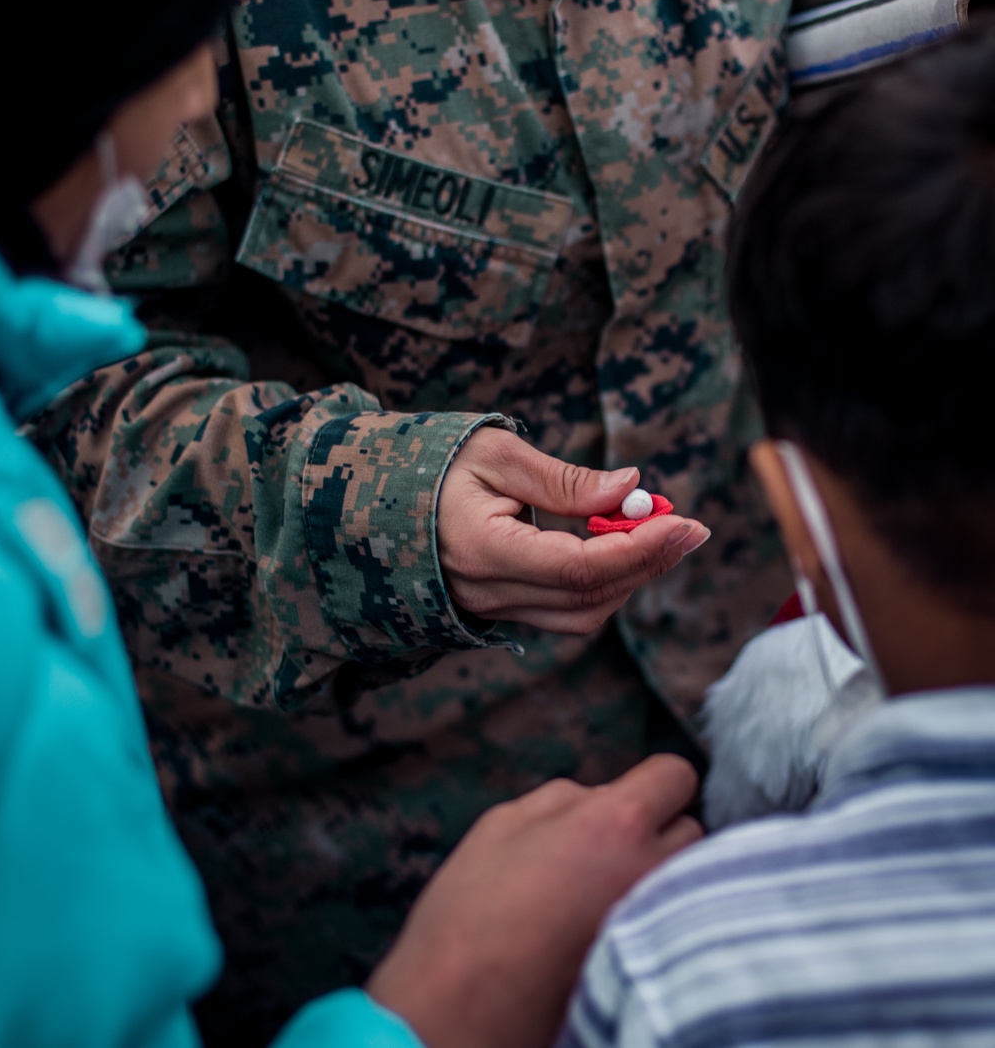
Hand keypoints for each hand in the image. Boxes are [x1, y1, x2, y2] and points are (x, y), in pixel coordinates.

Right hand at [368, 755, 702, 1047]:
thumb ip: (563, 799)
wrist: (462, 1011)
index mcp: (616, 823)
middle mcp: (652, 872)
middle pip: (692, 830)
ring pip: (689, 881)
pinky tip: (608, 928)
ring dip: (662, 875)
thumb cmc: (471, 914)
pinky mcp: (653, 969)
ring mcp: (657, 925)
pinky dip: (651, 919)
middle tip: (613, 846)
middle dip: (660, 830)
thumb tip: (600, 798)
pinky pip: (671, 925)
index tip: (634, 795)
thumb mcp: (502, 824)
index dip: (654, 781)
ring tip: (612, 891)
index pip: (676, 774)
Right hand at [437, 430, 709, 632]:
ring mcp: (492, 608)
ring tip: (665, 534)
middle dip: (648, 564)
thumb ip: (563, 479)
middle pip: (588, 597)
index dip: (638, 549)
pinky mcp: (502, 610)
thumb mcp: (496, 453)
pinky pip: (565, 612)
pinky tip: (625, 549)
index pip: (577, 566)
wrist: (377, 500)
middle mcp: (487, 592)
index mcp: (481, 549)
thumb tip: (631, 486)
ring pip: (582, 614)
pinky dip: (605, 585)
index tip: (684, 522)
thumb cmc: (435, 465)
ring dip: (632, 579)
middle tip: (691, 527)